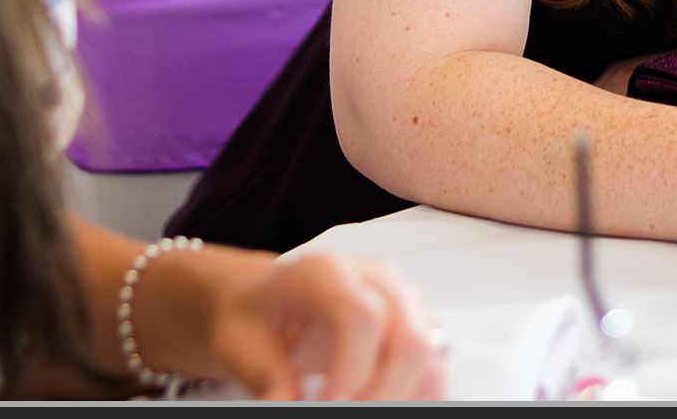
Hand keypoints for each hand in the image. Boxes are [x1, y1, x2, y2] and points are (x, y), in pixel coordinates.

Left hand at [202, 252, 446, 399]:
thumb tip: (286, 407)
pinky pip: (435, 366)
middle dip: (383, 393)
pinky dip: (417, 396)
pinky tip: (381, 403)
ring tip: (361, 410)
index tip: (328, 405)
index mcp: (324, 272)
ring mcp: (401, 299)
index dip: (352, 370)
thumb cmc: (252, 320)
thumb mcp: (242, 347)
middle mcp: (373, 278)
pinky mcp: (416, 324)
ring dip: (403, 396)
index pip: (360, 315)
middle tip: (347, 414)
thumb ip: (268, 380)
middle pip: (410, 337)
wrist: (263, 303)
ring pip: (431, 354)